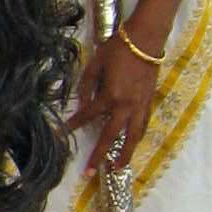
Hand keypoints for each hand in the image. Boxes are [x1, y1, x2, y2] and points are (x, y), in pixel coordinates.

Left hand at [69, 28, 160, 175]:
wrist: (146, 38)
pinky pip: (143, 125)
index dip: (73, 126)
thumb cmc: (118, 48)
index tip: (61, 135)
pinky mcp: (150, 101)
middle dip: (100, 156)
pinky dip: (138, 137)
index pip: (88, 116)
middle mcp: (126, 106)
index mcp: (110, 96)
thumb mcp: (94, 64)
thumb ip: (86, 86)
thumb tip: (82, 104)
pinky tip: (134, 144)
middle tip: (91, 173)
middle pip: (111, 137)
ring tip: (118, 168)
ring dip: (125, 154)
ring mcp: (140, 105)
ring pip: (133, 136)